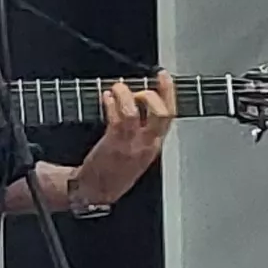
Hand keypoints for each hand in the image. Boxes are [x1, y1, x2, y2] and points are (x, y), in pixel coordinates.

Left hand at [70, 71, 176, 206]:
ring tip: (117, 89)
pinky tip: (106, 98)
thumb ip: (143, 132)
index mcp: (154, 146)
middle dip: (151, 94)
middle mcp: (147, 144)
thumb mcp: (139, 154)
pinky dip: (111, 103)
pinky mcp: (114, 143)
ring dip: (125, 95)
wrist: (96, 191)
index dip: (168, 92)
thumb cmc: (114, 173)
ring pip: (135, 111)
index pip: (170, 116)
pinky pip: (116, 117)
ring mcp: (131, 144)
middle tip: (137, 88)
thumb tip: (139, 104)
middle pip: (162, 112)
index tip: (163, 76)